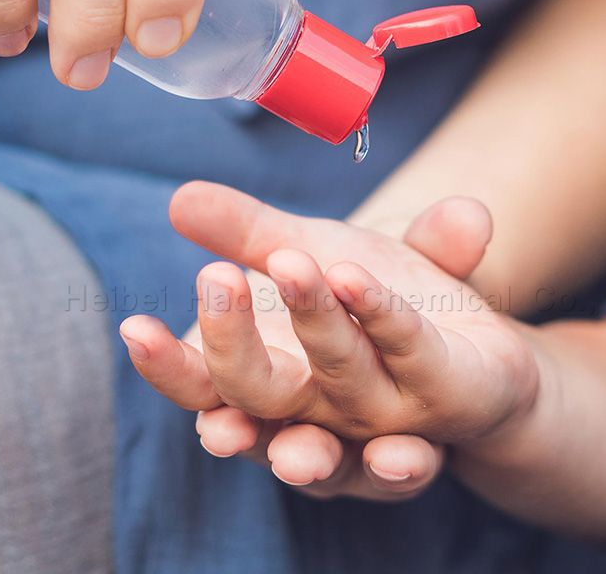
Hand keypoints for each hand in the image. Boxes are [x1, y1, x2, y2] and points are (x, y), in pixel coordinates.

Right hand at [122, 182, 537, 498]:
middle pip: (261, 395)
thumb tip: (181, 197)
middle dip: (233, 342)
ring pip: (340, 383)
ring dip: (317, 328)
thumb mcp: (304, 257)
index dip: (170, 367)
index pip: (206, 387)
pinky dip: (380, 310)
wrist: (469, 349)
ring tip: (294, 266)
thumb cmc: (365, 304)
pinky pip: (409, 349)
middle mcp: (318, 407)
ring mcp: (383, 404)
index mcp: (272, 378)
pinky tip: (352, 271)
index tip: (136, 328)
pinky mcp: (444, 385)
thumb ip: (248, 232)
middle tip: (215, 275)